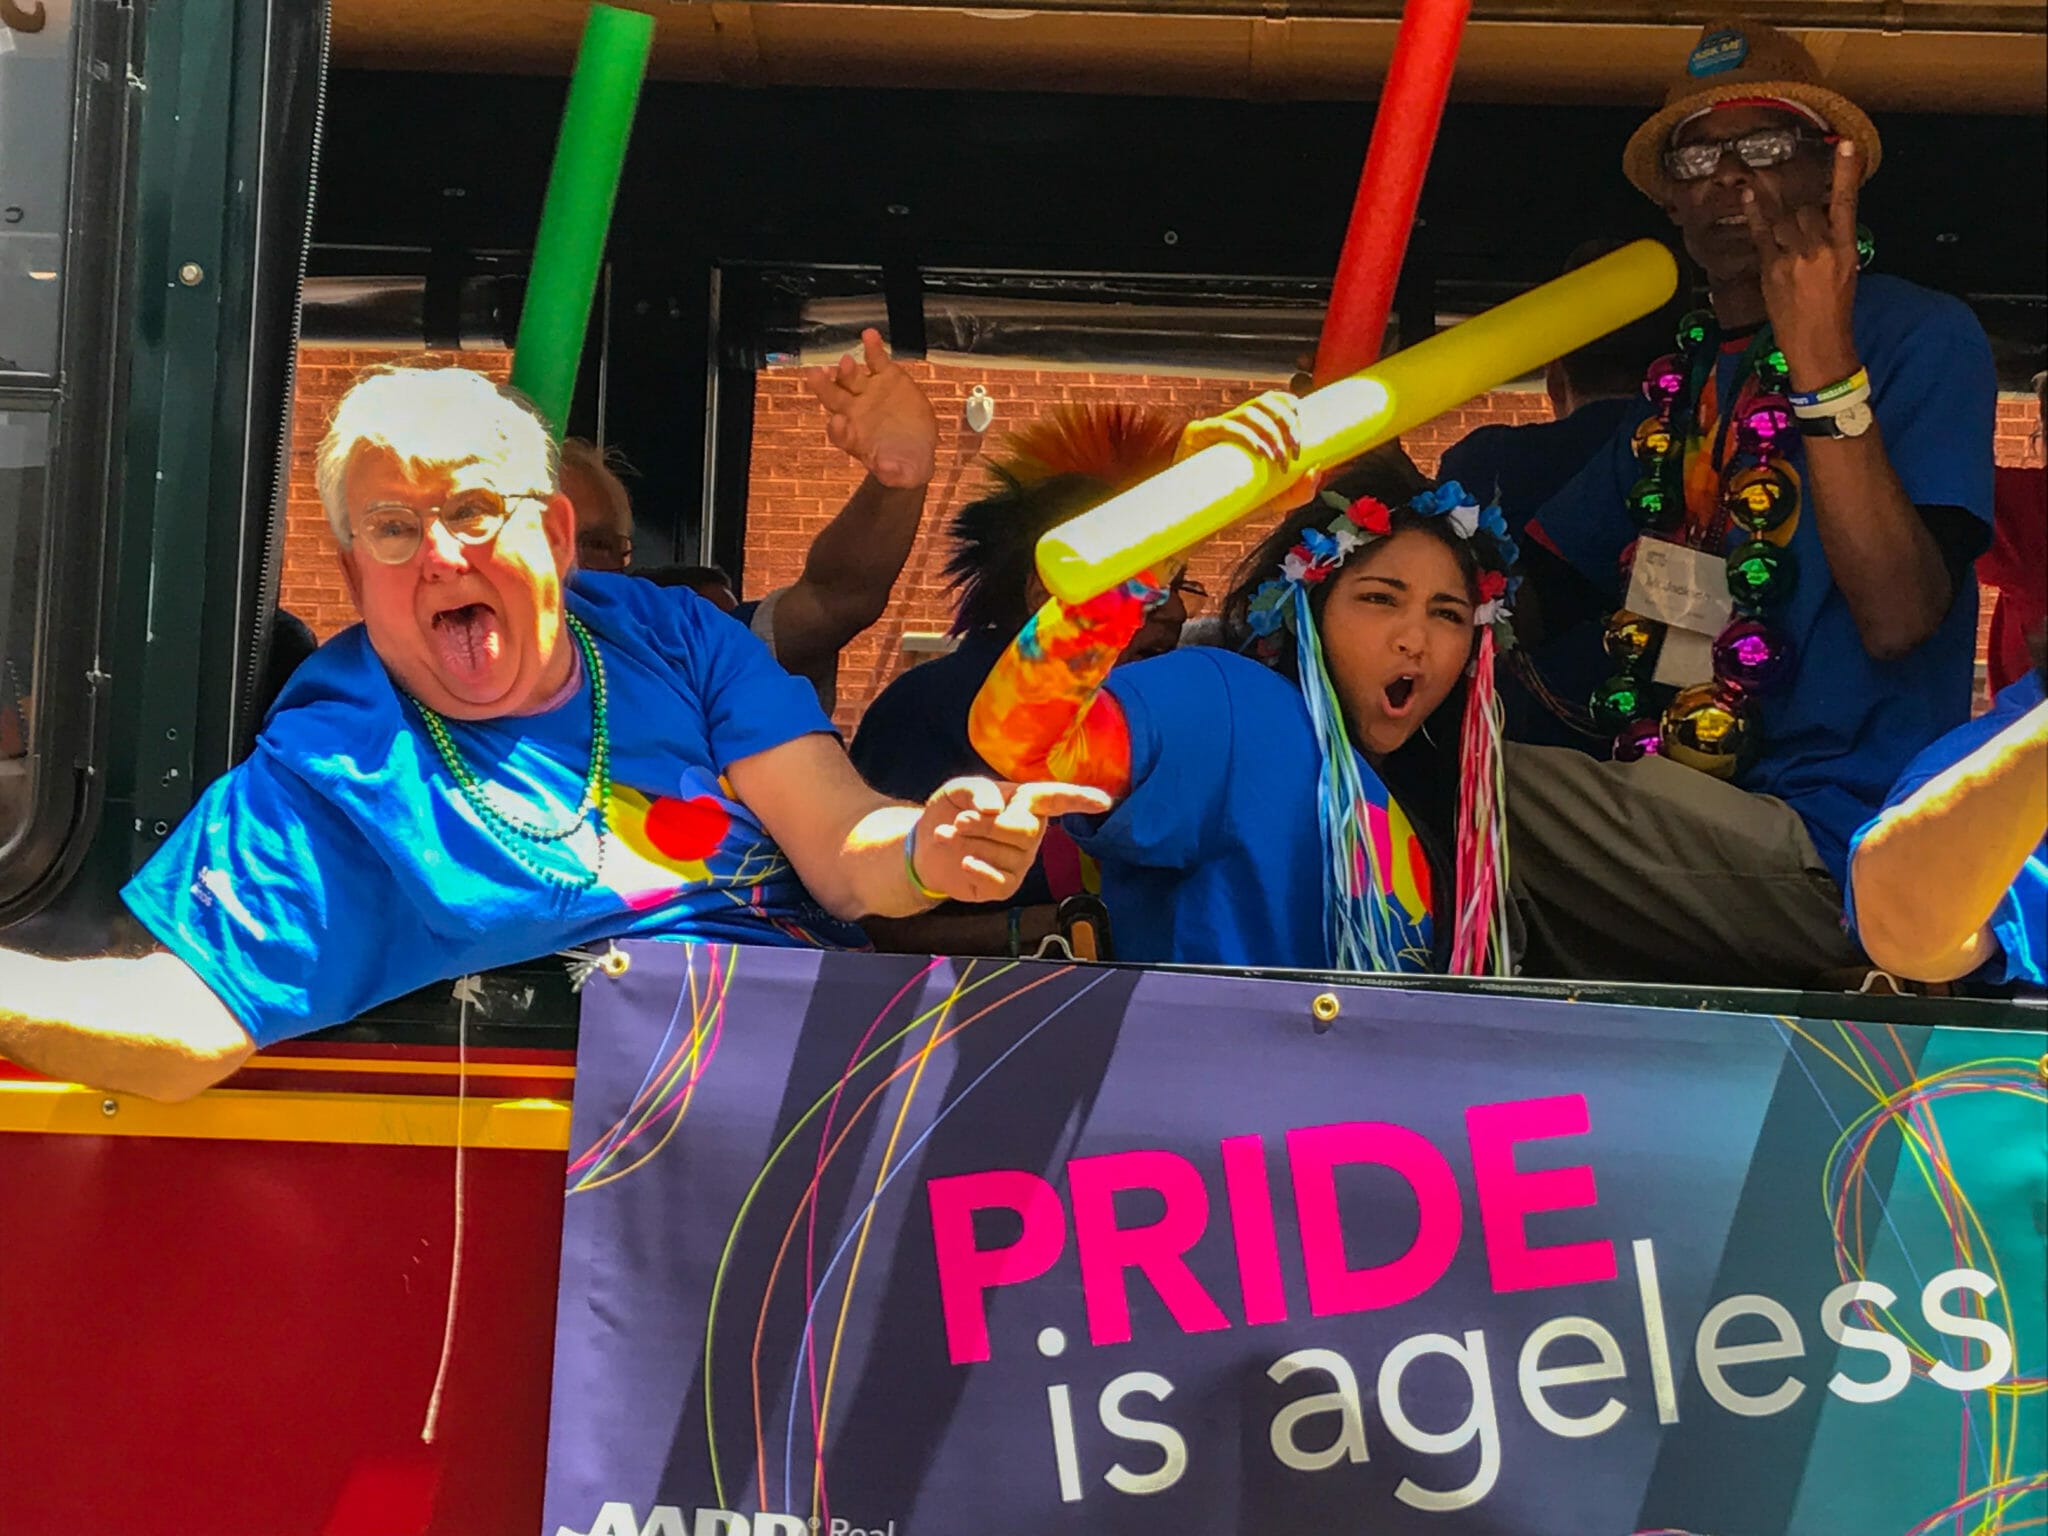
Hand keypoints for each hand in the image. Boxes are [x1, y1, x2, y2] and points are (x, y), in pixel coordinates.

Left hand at [805, 328, 938, 489]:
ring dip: (846, 370)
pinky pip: (876, 360)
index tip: (839, 424)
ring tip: (846, 362)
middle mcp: (854, 411)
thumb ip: (892, 473)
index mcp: (853, 437)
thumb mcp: (901, 475)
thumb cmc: (901, 465)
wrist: (915, 449)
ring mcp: (868, 391)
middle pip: (833, 397)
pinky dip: (872, 347)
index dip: (838, 429)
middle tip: (816, 375)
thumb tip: (886, 471)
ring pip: (851, 377)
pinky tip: (869, 335)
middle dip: (824, 387)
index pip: (839, 432)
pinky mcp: (886, 377)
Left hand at [910, 778, 1113, 906]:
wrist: (926, 844)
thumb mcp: (960, 789)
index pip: (1057, 799)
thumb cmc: (952, 810)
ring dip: (972, 843)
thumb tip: (994, 808)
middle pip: (1025, 830)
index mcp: (1026, 802)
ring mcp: (1020, 862)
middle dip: (988, 825)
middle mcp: (1031, 832)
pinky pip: (1001, 882)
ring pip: (1009, 855)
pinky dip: (980, 870)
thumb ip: (978, 790)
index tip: (1104, 802)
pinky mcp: (1005, 886)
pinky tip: (964, 861)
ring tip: (948, 834)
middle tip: (960, 821)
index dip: (1080, 799)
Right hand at [1177, 389, 1317, 510]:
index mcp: (1250, 428)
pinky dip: (1246, 436)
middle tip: (1294, 451)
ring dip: (1270, 433)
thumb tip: (1317, 470)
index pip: (1274, 401)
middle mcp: (1233, 421)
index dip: (1291, 408)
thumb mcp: (1272, 501)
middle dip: (1286, 422)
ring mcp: (1214, 426)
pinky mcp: (1196, 435)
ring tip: (1278, 458)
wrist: (1196, 520)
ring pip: (1249, 413)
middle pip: (1265, 402)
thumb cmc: (1233, 506)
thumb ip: (1296, 491)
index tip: (1302, 437)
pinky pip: (1225, 426)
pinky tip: (1259, 451)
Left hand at [1743, 140, 1863, 388]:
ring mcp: (1794, 258)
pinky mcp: (1772, 269)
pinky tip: (1748, 196)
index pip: (1846, 203)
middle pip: (1805, 211)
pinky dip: (1754, 214)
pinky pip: (1761, 234)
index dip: (1845, 173)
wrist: (1818, 343)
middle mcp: (1821, 249)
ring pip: (1783, 221)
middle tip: (1798, 236)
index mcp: (1846, 248)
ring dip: (1780, 223)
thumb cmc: (1832, 309)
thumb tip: (1816, 222)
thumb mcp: (1844, 271)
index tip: (1844, 144)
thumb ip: (1831, 244)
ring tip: (1784, 238)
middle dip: (1799, 215)